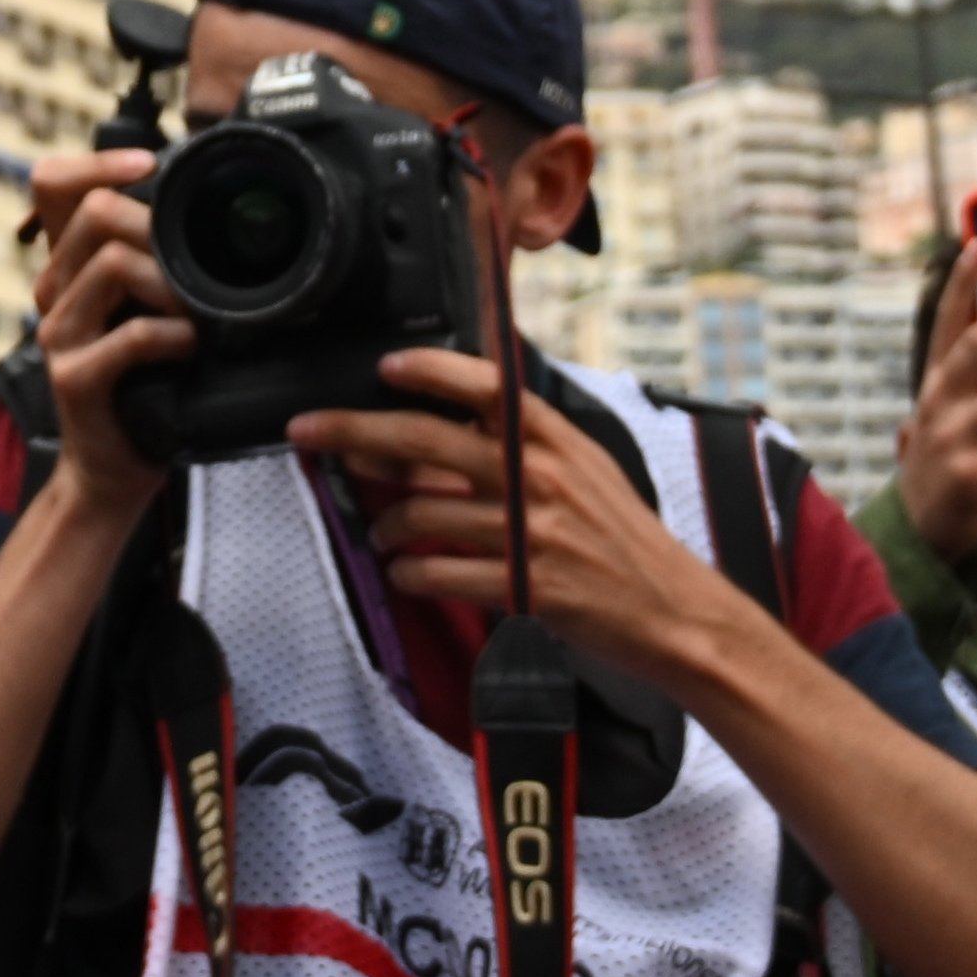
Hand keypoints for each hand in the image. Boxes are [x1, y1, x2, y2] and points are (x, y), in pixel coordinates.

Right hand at [29, 150, 190, 529]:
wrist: (111, 470)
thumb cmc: (143, 388)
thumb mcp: (146, 311)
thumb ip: (157, 264)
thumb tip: (215, 211)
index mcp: (68, 266)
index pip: (51, 182)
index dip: (97, 161)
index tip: (148, 166)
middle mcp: (53, 291)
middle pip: (92, 211)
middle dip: (154, 227)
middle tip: (190, 267)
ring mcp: (58, 332)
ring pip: (112, 265)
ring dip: (171, 283)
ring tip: (195, 313)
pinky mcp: (74, 376)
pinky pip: (133, 336)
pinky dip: (176, 336)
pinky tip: (190, 348)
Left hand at [288, 349, 748, 697]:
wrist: (672, 611)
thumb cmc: (620, 537)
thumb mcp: (582, 469)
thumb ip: (519, 443)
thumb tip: (438, 423)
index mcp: (553, 439)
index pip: (485, 387)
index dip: (430, 371)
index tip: (384, 366)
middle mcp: (538, 476)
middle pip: (424, 440)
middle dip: (352, 430)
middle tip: (305, 430)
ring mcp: (530, 532)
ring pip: (420, 512)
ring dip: (385, 525)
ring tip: (383, 533)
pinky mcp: (523, 586)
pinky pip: (438, 572)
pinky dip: (409, 572)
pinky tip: (406, 571)